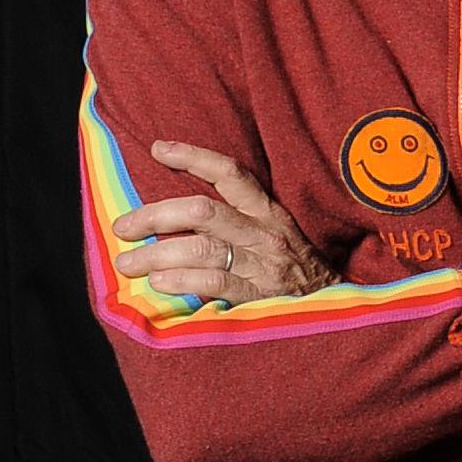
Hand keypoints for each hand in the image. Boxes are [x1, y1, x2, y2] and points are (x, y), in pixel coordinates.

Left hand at [111, 142, 338, 303]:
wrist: (337, 312)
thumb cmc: (297, 274)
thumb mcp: (277, 237)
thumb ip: (239, 224)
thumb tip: (179, 220)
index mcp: (268, 213)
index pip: (230, 173)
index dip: (194, 157)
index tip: (160, 149)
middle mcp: (265, 232)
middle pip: (203, 210)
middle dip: (155, 215)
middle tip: (123, 226)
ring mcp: (263, 264)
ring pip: (202, 247)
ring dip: (156, 254)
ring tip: (128, 263)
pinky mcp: (261, 296)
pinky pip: (214, 282)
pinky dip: (181, 281)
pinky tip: (159, 284)